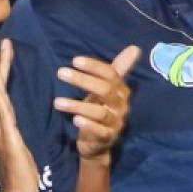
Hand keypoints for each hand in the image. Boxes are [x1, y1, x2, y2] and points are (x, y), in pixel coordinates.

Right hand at [0, 39, 40, 191]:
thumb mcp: (20, 147)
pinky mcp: (7, 138)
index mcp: (2, 125)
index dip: (2, 72)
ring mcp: (0, 130)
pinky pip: (1, 113)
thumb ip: (14, 132)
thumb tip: (12, 121)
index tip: (4, 51)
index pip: (2, 93)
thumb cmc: (21, 175)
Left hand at [52, 45, 139, 161]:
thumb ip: (117, 69)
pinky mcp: (107, 138)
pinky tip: (74, 120)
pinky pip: (99, 131)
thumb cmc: (101, 109)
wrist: (99, 143)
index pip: (111, 74)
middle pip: (105, 90)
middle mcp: (121, 106)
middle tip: (61, 72)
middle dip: (83, 80)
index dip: (94, 67)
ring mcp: (115, 123)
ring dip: (77, 106)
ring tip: (57, 102)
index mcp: (121, 91)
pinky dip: (88, 125)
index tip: (75, 60)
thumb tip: (135, 48)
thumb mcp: (107, 89)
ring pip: (100, 112)